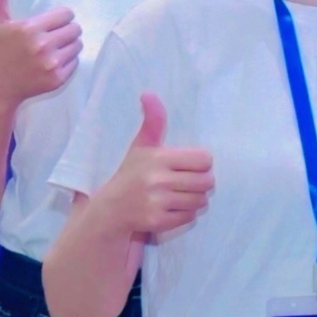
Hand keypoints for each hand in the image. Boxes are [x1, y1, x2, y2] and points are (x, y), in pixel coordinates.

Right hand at [0, 0, 84, 107]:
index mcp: (30, 29)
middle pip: (75, 29)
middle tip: (53, 36)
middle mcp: (42, 46)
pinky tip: (51, 62)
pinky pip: (75, 63)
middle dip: (66, 31)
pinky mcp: (57, 79)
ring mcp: (51, 64)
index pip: (66, 14)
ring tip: (53, 48)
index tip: (50, 23)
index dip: (60, 17)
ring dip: (69, 45)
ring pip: (78, 45)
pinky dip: (67, 62)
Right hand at [93, 92, 215, 242]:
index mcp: (158, 158)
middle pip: (207, 182)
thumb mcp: (141, 146)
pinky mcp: (157, 222)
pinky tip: (170, 208)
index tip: (188, 165)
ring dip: (195, 199)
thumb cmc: (131, 173)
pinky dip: (185, 214)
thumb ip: (152, 121)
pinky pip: (190, 217)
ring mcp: (156, 202)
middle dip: (201, 183)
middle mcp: (156, 180)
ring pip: (201, 201)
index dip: (200, 163)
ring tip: (178, 195)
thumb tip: (148, 93)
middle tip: (186, 182)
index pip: (205, 159)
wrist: (110, 209)